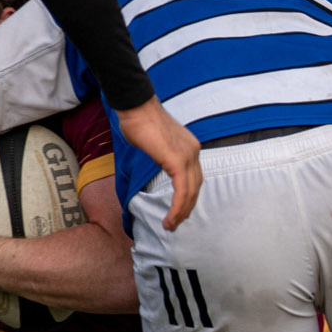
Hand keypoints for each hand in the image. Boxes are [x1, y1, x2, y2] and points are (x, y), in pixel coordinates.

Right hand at [116, 97, 200, 229]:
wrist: (136, 106)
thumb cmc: (139, 120)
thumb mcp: (156, 142)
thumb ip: (162, 155)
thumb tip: (159, 161)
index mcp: (190, 148)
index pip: (194, 178)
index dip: (187, 197)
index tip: (178, 211)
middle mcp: (193, 152)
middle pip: (195, 188)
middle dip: (186, 208)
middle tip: (175, 224)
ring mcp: (187, 156)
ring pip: (190, 192)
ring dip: (181, 212)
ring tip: (170, 226)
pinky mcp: (177, 161)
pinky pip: (181, 190)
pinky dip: (176, 207)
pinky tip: (170, 218)